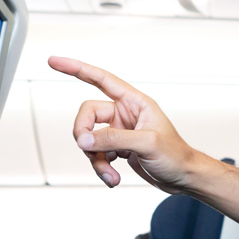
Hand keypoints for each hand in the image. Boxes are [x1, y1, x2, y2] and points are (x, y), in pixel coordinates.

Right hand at [48, 57, 200, 190]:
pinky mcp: (118, 147)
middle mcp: (125, 114)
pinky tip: (112, 177)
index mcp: (135, 103)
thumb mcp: (147, 144)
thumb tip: (85, 138)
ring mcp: (120, 131)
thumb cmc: (176, 156)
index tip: (54, 61)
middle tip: (90, 151)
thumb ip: (114, 138)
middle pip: (88, 115)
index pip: (101, 79)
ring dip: (95, 159)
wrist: (183, 177)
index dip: (77, 69)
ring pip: (90, 139)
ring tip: (110, 174)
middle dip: (85, 135)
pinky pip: (97, 154)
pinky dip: (101, 167)